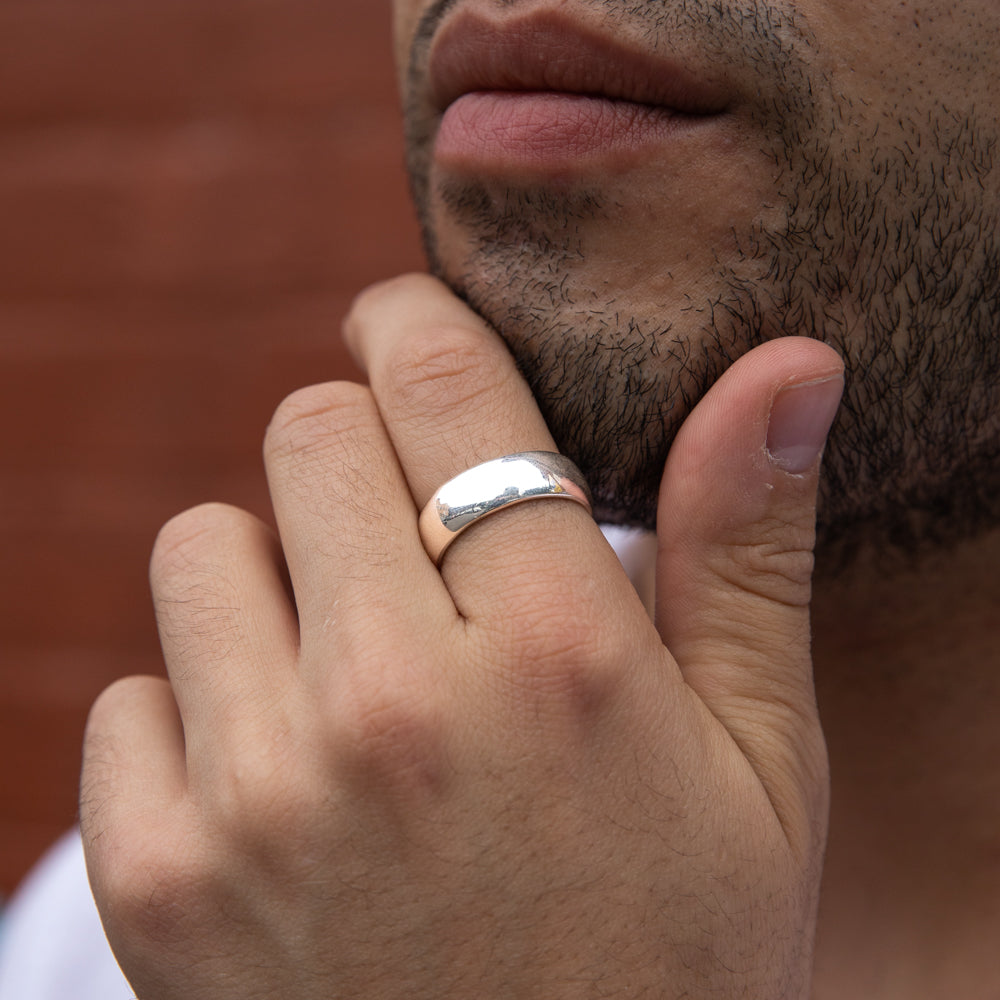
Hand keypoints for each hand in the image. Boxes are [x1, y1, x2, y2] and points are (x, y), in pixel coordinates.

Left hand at [81, 275, 841, 998]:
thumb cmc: (675, 953)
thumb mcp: (758, 756)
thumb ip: (746, 544)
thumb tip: (792, 362)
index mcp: (556, 656)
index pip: (440, 383)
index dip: (412, 324)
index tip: (406, 330)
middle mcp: (394, 706)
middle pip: (307, 434)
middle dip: (357, 457)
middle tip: (412, 541)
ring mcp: (258, 795)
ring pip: (202, 545)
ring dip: (274, 577)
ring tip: (355, 672)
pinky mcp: (159, 881)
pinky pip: (133, 690)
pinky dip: (199, 707)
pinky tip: (289, 787)